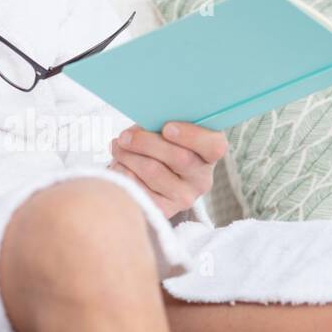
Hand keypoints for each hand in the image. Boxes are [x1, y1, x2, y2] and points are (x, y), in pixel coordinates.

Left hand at [108, 120, 228, 219]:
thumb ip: (163, 124)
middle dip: (146, 142)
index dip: (191, 135)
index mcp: (210, 154)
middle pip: (179, 158)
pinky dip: (124, 172)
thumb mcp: (167, 131)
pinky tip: (120, 164)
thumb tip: (145, 120)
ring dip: (129, 156)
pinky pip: (139, 188)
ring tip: (118, 146)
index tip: (167, 127)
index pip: (214, 146)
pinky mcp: (164, 210)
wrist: (150, 176)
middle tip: (125, 136)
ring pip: (154, 171)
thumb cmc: (161, 145)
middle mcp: (201, 179)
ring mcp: (185, 197)